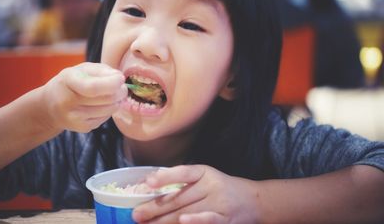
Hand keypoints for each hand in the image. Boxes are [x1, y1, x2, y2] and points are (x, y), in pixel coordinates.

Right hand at [41, 62, 126, 132]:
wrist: (50, 105)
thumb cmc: (73, 82)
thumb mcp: (83, 69)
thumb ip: (102, 70)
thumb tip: (119, 78)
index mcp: (68, 81)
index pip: (93, 87)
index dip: (112, 83)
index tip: (120, 78)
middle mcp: (68, 101)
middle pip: (107, 99)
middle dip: (121, 91)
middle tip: (122, 87)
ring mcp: (74, 117)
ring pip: (110, 109)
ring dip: (117, 101)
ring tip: (112, 95)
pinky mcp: (82, 127)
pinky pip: (106, 117)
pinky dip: (109, 110)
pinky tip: (102, 105)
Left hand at [132, 165, 261, 223]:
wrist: (253, 200)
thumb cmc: (221, 188)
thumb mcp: (206, 177)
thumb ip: (183, 180)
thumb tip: (152, 185)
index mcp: (204, 172)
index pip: (183, 172)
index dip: (165, 177)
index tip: (148, 183)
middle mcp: (211, 186)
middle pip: (179, 198)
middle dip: (155, 208)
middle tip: (136, 215)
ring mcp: (219, 204)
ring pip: (187, 213)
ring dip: (165, 221)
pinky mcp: (224, 220)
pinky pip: (208, 221)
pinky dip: (195, 222)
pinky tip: (182, 223)